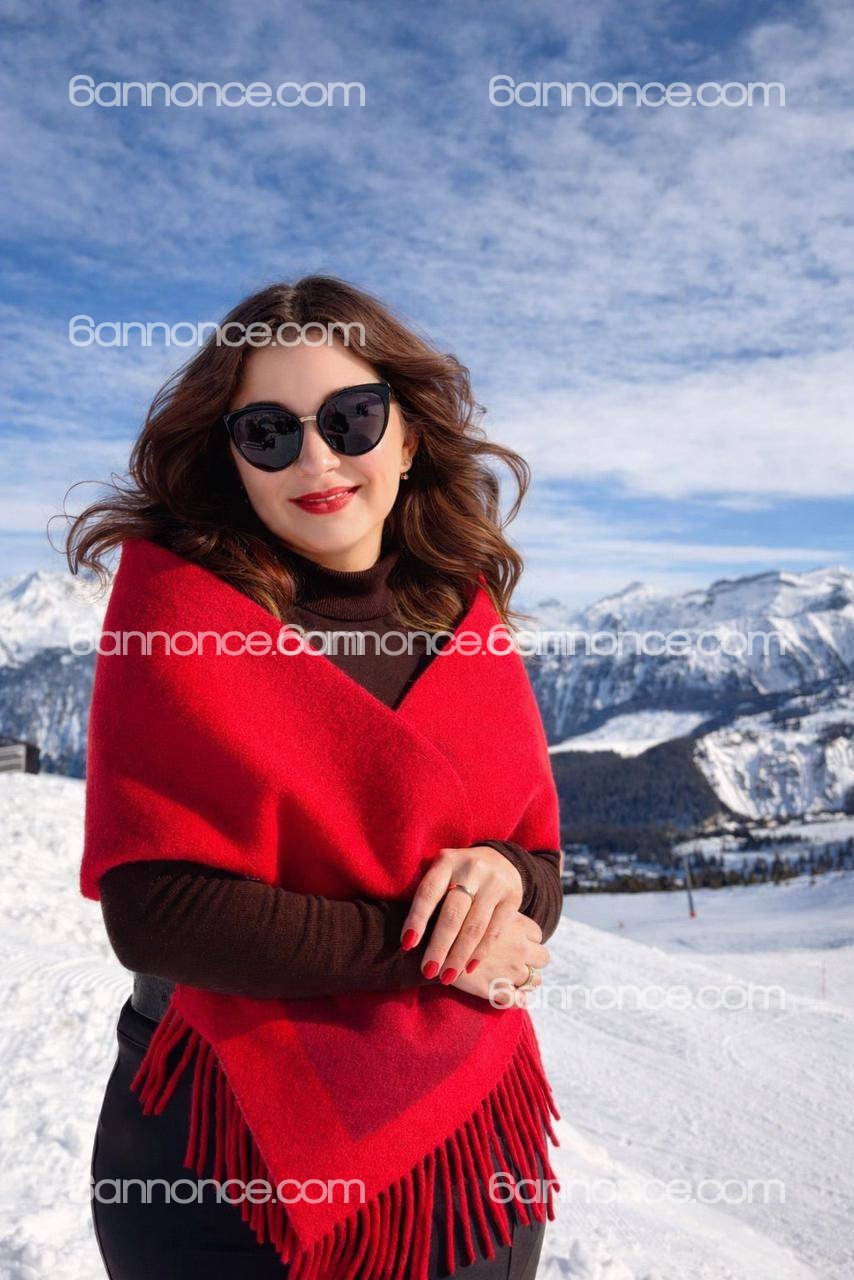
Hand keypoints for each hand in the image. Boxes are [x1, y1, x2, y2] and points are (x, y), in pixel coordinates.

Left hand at [400, 844, 524, 983]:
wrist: (500, 859)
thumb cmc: (458, 873)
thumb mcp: (441, 871)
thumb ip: (428, 894)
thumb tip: (407, 936)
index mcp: (446, 861)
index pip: (428, 892)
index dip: (416, 919)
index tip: (407, 944)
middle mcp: (471, 869)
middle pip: (453, 914)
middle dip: (439, 946)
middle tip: (428, 971)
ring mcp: (494, 883)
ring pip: (474, 926)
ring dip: (459, 956)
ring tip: (447, 976)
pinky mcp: (512, 898)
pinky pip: (494, 931)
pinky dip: (480, 952)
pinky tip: (468, 968)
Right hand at [453, 910, 548, 1007]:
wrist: (430, 943)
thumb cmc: (452, 920)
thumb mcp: (479, 907)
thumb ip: (496, 913)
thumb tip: (503, 917)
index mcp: (518, 925)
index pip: (537, 933)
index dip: (527, 938)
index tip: (516, 940)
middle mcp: (519, 948)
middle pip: (542, 957)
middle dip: (532, 960)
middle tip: (515, 959)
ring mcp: (510, 971)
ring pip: (534, 980)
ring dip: (526, 980)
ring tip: (511, 977)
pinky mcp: (497, 990)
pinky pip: (519, 1001)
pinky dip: (520, 1000)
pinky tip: (514, 997)